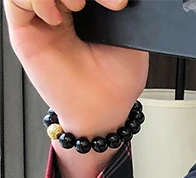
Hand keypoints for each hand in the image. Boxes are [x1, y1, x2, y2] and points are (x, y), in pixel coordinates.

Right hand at [4, 0, 148, 131]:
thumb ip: (121, 13)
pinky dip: (36, 0)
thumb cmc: (116, 82)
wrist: (102, 111)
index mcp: (86, 6)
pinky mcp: (24, 29)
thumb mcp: (132, 41)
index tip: (117, 4)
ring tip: (76, 7)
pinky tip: (56, 20)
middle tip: (104, 2)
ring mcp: (41, 15)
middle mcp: (60, 7)